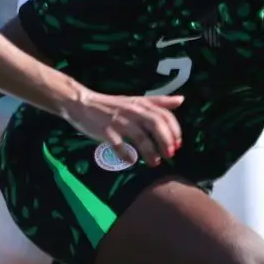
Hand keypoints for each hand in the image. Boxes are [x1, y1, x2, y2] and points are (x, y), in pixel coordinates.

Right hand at [63, 89, 181, 165]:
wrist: (83, 103)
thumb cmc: (112, 105)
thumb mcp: (136, 101)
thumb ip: (158, 102)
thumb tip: (181, 100)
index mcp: (141, 104)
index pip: (164, 115)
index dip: (174, 130)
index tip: (178, 144)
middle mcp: (132, 111)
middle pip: (155, 124)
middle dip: (165, 140)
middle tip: (170, 155)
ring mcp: (119, 121)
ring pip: (139, 136)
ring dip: (150, 151)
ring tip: (154, 163)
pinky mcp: (106, 130)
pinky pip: (119, 145)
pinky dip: (126, 154)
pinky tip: (131, 161)